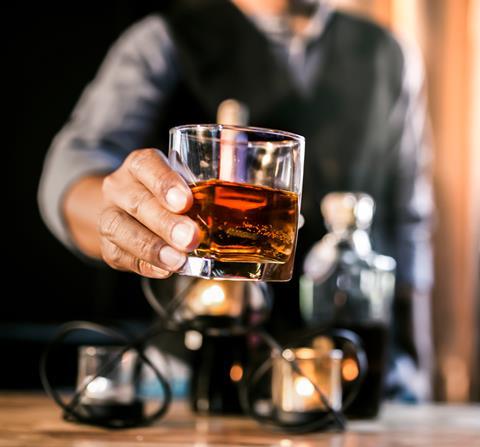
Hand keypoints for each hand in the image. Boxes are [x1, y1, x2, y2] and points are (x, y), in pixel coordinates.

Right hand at [99, 148, 199, 277]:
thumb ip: (201, 195)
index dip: (165, 183)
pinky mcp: (106, 244)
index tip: (185, 202)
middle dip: (165, 223)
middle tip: (190, 237)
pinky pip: (119, 255)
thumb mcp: (181, 185)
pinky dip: (143, 265)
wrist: (125, 211)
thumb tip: (238, 216)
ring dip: (152, 247)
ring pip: (120, 228)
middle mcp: (119, 187)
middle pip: (138, 202)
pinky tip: (164, 270)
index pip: (147, 165)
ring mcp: (109, 215)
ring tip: (177, 260)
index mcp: (139, 166)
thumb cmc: (165, 197)